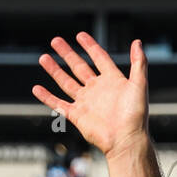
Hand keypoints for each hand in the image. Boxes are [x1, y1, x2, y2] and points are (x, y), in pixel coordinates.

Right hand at [32, 33, 148, 160]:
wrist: (126, 140)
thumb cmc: (135, 116)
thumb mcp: (139, 84)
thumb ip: (138, 63)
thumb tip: (138, 42)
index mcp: (113, 81)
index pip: (99, 58)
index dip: (90, 46)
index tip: (80, 35)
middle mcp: (98, 90)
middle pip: (79, 67)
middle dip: (67, 54)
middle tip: (55, 41)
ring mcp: (86, 103)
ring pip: (66, 82)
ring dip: (54, 70)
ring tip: (43, 57)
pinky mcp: (77, 115)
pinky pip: (58, 104)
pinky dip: (47, 97)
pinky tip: (37, 88)